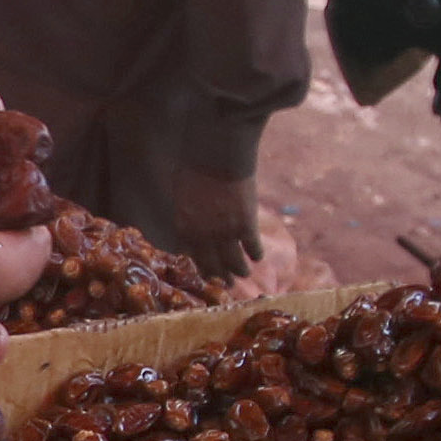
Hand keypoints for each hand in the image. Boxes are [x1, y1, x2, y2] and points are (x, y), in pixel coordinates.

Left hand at [165, 166, 261, 284]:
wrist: (216, 156)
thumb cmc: (194, 166)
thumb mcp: (182, 192)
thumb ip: (187, 209)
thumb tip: (190, 216)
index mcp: (185, 228)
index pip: (193, 256)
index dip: (202, 267)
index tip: (207, 274)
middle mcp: (204, 237)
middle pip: (212, 265)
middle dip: (219, 277)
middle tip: (226, 284)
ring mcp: (226, 234)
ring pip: (234, 262)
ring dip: (240, 271)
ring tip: (244, 275)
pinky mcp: (246, 226)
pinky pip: (252, 247)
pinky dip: (255, 253)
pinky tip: (258, 257)